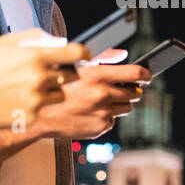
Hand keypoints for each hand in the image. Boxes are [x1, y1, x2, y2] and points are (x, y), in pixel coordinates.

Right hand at [0, 28, 86, 127]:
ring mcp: (36, 100)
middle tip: (50, 73)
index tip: (81, 55)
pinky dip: (35, 105)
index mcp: (35, 56)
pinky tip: (16, 100)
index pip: (76, 53)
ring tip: (29, 88)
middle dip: (65, 73)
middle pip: (72, 76)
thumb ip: (34, 38)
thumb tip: (57, 40)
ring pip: (60, 95)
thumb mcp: (4, 42)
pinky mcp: (30, 117)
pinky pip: (43, 109)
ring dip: (52, 91)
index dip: (82, 53)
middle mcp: (39, 78)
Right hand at [32, 47, 151, 139]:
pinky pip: (112, 120)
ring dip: (120, 103)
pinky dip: (106, 115)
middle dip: (132, 90)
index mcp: (97, 76)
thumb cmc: (53, 85)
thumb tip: (122, 55)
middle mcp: (102, 96)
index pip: (136, 74)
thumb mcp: (74, 64)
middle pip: (135, 93)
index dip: (146, 74)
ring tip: (104, 99)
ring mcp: (102, 114)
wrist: (37, 114)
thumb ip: (102, 58)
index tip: (148, 75)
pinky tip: (91, 111)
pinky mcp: (99, 128)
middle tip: (126, 88)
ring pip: (126, 108)